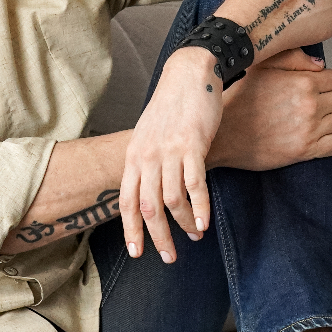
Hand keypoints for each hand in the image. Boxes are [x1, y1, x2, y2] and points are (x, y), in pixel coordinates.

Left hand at [120, 46, 220, 263]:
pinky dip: (200, 208)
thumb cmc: (171, 106)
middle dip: (158, 237)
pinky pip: (194, 185)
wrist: (188, 74)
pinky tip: (205, 223)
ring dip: (183, 225)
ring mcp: (169, 151)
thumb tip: (149, 192)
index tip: (137, 253)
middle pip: (147, 207)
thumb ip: (147, 162)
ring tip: (194, 237)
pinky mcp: (192, 145)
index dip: (131, 230)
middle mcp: (147, 156)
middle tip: (169, 257)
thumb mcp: (148, 134)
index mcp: (134, 155)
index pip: (126, 201)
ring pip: (172, 201)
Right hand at [208, 49, 331, 170]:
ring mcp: (310, 129)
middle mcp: (310, 105)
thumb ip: (292, 58)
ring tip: (315, 120)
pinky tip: (320, 136)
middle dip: (330, 100)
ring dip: (331, 120)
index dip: (326, 82)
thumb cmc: (239, 98)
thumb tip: (320, 65)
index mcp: (303, 81)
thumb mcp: (261, 67)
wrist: (224, 134)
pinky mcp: (306, 151)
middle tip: (312, 105)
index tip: (314, 88)